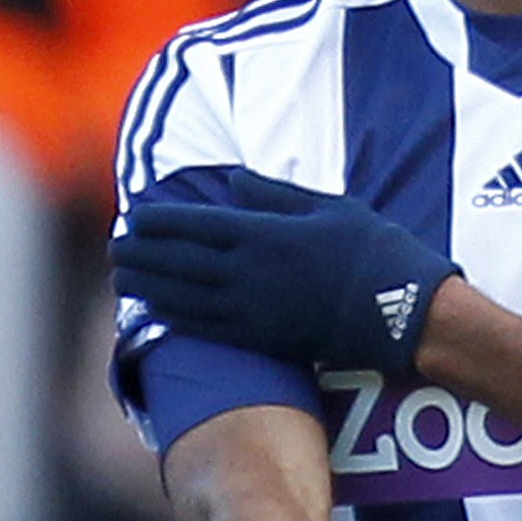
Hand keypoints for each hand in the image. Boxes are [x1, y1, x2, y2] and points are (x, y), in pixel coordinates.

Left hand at [113, 170, 459, 374]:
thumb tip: (233, 182)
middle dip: (141, 253)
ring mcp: (252, 309)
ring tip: (124, 277)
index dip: (156, 221)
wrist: (404, 313)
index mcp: (263, 233)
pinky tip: (157, 310)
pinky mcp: (263, 338)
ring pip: (182, 296)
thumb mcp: (331, 206)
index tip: (133, 215)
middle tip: (117, 246)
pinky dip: (174, 316)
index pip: (192, 224)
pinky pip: (205, 327)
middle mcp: (248, 272)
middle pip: (177, 261)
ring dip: (147, 285)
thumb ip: (276, 194)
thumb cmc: (375, 253)